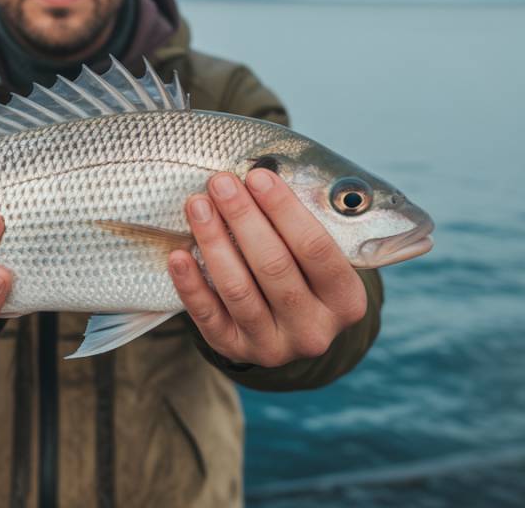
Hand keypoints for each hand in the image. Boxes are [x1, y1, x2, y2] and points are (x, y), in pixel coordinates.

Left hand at [169, 169, 367, 366]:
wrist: (287, 329)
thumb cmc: (302, 272)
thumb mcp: (318, 255)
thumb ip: (300, 221)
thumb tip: (260, 172)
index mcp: (346, 300)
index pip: (316, 248)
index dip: (284, 209)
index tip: (257, 175)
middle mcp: (314, 330)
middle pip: (274, 266)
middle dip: (243, 217)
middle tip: (220, 182)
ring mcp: (274, 346)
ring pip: (238, 289)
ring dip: (214, 242)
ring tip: (197, 205)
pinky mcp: (236, 351)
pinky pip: (208, 317)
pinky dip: (191, 284)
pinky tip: (178, 254)